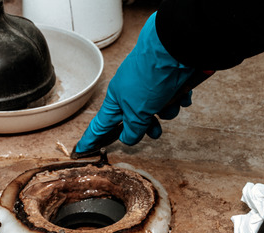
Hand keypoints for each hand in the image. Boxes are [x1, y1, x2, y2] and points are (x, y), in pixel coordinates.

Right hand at [74, 12, 194, 153]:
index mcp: (117, 98)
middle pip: (136, 119)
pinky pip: (174, 98)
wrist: (172, 52)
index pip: (101, 124)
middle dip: (148, 126)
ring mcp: (151, 86)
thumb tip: (128, 139)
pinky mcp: (169, 81)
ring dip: (167, 110)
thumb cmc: (148, 78)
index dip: (92, 138)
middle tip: (154, 131)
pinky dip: (178, 98)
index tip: (82, 149)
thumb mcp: (136, 112)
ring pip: (159, 110)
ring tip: (170, 104)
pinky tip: (180, 93)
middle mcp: (132, 92)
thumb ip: (132, 129)